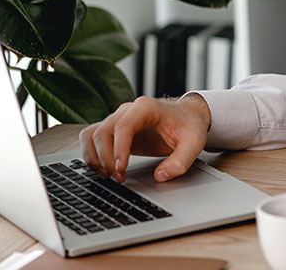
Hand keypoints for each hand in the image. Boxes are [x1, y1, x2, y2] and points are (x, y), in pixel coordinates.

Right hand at [79, 94, 211, 182]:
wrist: (187, 117)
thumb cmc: (189, 126)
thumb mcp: (194, 143)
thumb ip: (181, 161)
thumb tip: (161, 176)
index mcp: (147, 108)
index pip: (124, 126)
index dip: (119, 148)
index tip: (121, 168)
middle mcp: (128, 110)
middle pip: (103, 132)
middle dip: (106, 158)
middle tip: (119, 177)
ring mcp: (118, 119)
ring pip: (92, 135)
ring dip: (94, 158)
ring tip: (109, 176)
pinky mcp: (114, 130)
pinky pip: (91, 138)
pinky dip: (91, 155)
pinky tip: (104, 170)